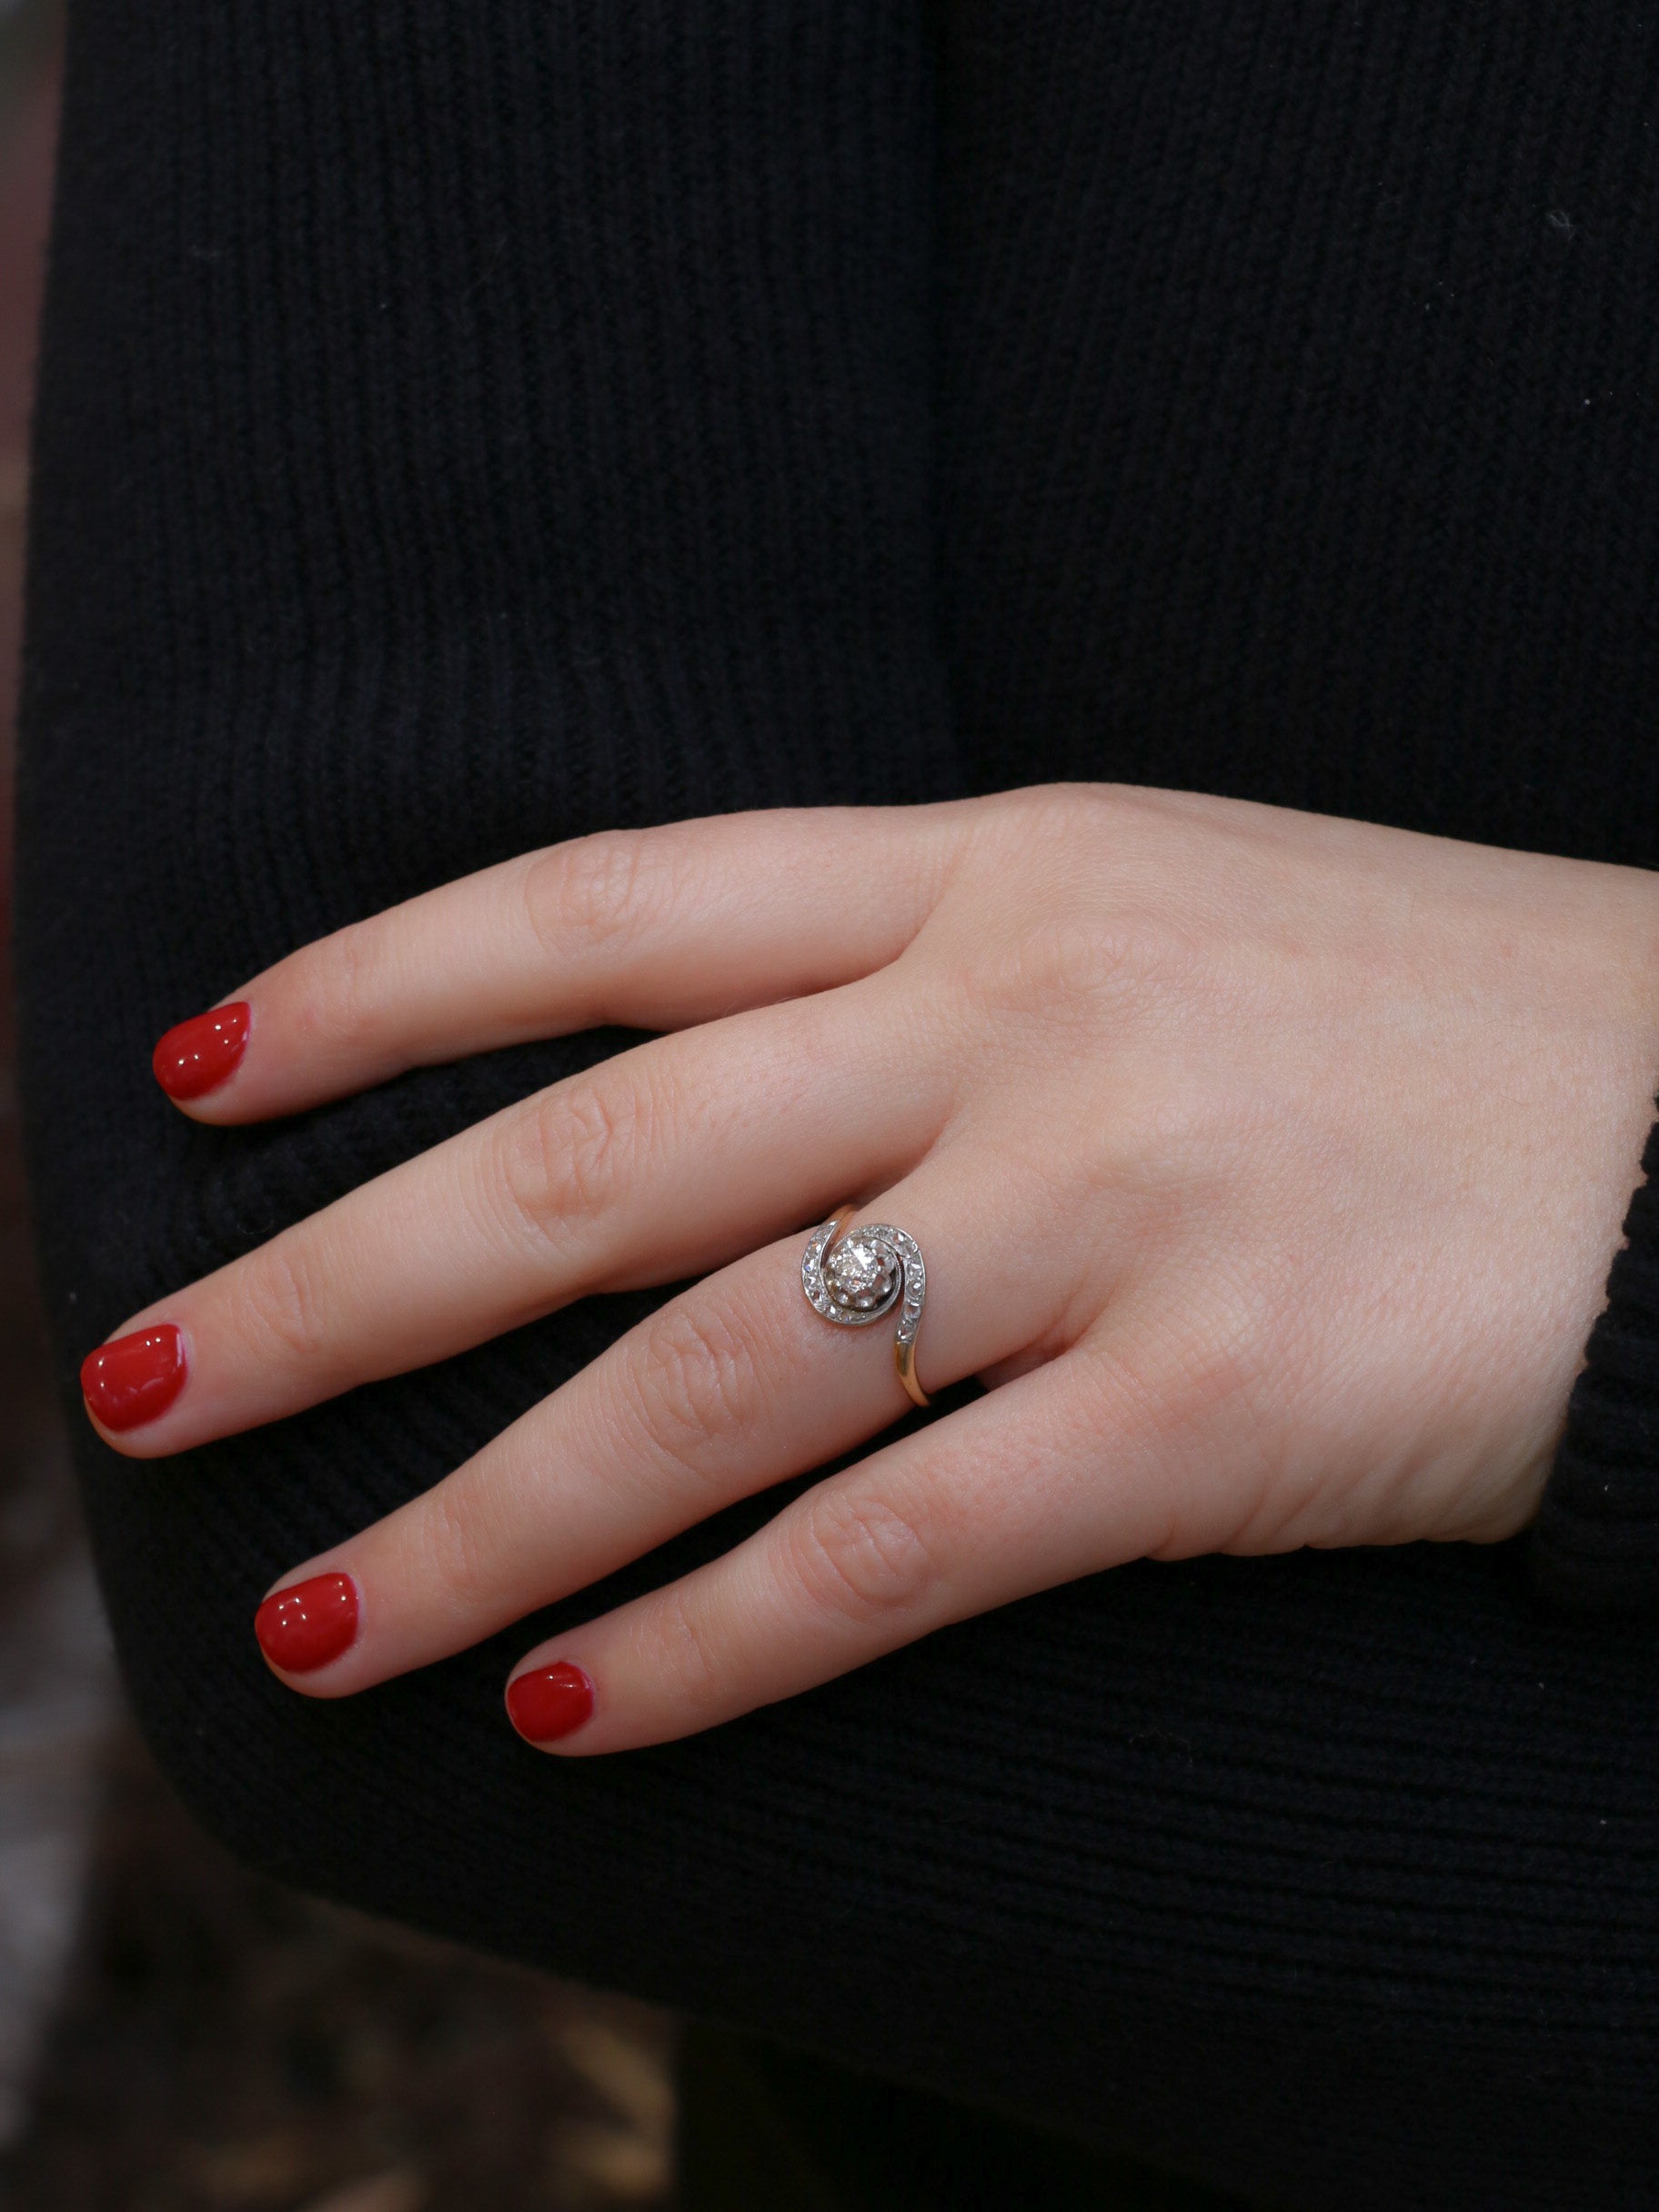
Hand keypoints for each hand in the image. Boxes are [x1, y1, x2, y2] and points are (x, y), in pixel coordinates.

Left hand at [80, 788, 1658, 1750]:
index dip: (374, 986)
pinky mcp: (1218, 1412)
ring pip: (711, 1384)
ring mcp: (1118, 1213)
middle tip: (148, 1387)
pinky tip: (579, 1716)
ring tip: (323, 1630)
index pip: (604, 906)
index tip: (199, 1072)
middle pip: (596, 1159)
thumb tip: (663, 1085)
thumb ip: (907, 969)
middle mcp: (1020, 1023)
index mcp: (989, 873)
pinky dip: (717, 1646)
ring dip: (485, 1519)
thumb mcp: (1143, 910)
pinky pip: (899, 1553)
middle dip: (335, 1283)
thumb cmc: (1404, 1014)